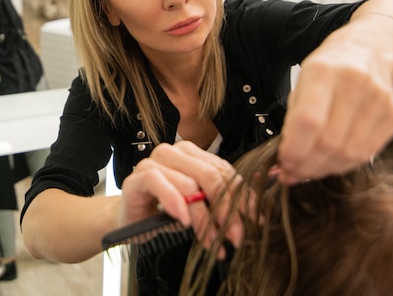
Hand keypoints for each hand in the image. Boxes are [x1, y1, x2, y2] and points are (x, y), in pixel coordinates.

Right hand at [119, 141, 242, 254]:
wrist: (131, 221)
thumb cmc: (166, 211)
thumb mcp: (200, 206)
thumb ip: (223, 198)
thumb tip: (261, 199)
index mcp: (192, 154)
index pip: (224, 171)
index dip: (242, 197)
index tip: (254, 222)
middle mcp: (174, 152)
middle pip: (210, 176)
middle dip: (226, 210)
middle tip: (235, 236)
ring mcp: (153, 162)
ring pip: (188, 184)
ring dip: (203, 217)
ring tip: (210, 240)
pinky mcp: (138, 177)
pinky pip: (159, 183)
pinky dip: (175, 203)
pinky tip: (184, 222)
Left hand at [278, 23, 392, 183]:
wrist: (366, 50)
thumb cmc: (327, 71)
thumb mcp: (301, 85)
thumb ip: (292, 122)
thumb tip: (285, 163)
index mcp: (323, 71)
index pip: (308, 121)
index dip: (294, 149)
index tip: (283, 163)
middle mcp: (354, 83)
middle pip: (330, 142)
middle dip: (306, 165)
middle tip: (292, 172)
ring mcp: (379, 99)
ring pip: (350, 153)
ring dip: (324, 169)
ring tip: (309, 169)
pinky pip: (367, 153)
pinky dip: (345, 164)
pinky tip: (330, 162)